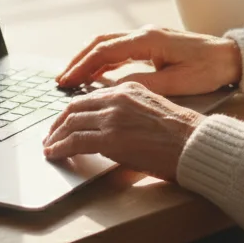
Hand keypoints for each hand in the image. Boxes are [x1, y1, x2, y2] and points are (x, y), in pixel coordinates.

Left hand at [41, 82, 202, 180]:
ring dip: (56, 136)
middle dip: (59, 122)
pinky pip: (74, 142)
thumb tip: (114, 127)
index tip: (66, 120)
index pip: (91, 97)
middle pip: (75, 107)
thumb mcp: (153, 109)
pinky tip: (54, 154)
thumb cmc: (181, 133)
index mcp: (128, 88)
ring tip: (50, 147)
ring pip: (71, 123)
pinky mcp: (109, 139)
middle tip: (51, 134)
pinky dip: (60, 148)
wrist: (193, 143)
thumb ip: (130, 111)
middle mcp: (117, 98)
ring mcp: (111, 118)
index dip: (73, 110)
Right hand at [55, 25, 242, 95]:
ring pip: (108, 44)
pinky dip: (103, 60)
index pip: (105, 51)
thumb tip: (113, 89)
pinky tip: (96, 74)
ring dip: (88, 59)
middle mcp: (145, 33)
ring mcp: (148, 36)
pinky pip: (120, 49)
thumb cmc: (210, 69)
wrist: (232, 58)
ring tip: (73, 78)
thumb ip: (143, 85)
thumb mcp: (177, 83)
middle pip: (100, 43)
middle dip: (78, 60)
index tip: (67, 81)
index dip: (82, 67)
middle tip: (62, 80)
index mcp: (148, 39)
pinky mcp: (153, 43)